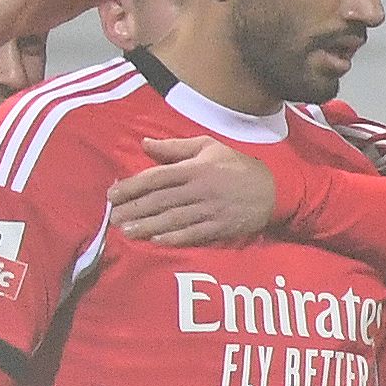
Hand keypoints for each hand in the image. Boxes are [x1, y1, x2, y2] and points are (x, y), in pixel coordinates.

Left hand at [105, 137, 283, 247]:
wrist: (273, 189)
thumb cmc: (236, 166)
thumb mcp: (209, 146)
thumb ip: (175, 146)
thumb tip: (145, 143)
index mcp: (195, 168)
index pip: (156, 177)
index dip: (132, 186)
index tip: (112, 194)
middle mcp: (199, 189)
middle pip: (160, 201)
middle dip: (134, 210)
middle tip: (112, 219)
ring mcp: (209, 210)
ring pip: (172, 219)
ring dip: (147, 227)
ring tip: (126, 233)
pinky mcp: (219, 227)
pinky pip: (192, 234)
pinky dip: (173, 238)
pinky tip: (155, 242)